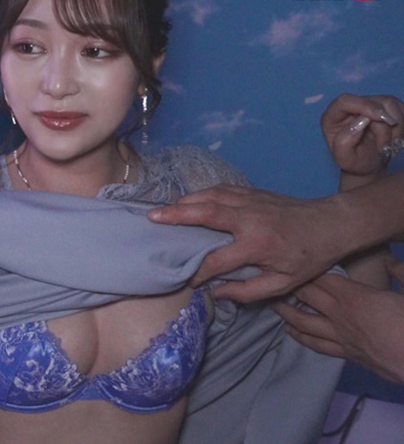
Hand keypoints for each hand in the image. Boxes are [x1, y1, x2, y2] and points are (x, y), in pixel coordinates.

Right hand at [147, 185, 343, 301]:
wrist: (332, 223)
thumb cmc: (307, 257)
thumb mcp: (284, 283)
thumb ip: (249, 291)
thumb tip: (218, 292)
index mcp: (257, 245)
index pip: (217, 259)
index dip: (199, 273)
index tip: (189, 282)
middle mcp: (249, 219)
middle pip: (205, 214)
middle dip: (176, 215)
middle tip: (151, 217)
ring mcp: (250, 201)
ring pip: (209, 197)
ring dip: (184, 202)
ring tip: (163, 209)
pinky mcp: (252, 192)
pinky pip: (220, 190)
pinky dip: (200, 194)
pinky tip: (188, 200)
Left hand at [273, 269, 403, 383]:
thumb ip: (400, 271)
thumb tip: (388, 260)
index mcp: (354, 296)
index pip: (321, 277)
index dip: (306, 268)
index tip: (291, 259)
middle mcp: (339, 314)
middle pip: (307, 296)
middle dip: (289, 285)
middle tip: (271, 276)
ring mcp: (339, 336)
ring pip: (303, 322)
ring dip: (285, 311)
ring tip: (272, 304)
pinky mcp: (346, 354)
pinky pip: (317, 344)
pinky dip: (300, 337)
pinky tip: (290, 332)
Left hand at [321, 93, 402, 181]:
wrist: (369, 165)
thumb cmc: (355, 162)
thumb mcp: (344, 159)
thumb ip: (345, 141)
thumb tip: (360, 122)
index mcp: (332, 117)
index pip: (345, 101)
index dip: (364, 106)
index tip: (380, 119)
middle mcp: (349, 108)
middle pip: (372, 102)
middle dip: (383, 125)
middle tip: (385, 146)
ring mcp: (368, 106)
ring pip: (389, 103)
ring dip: (395, 126)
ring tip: (390, 144)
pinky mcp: (384, 108)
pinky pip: (400, 108)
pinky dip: (402, 124)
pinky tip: (396, 138)